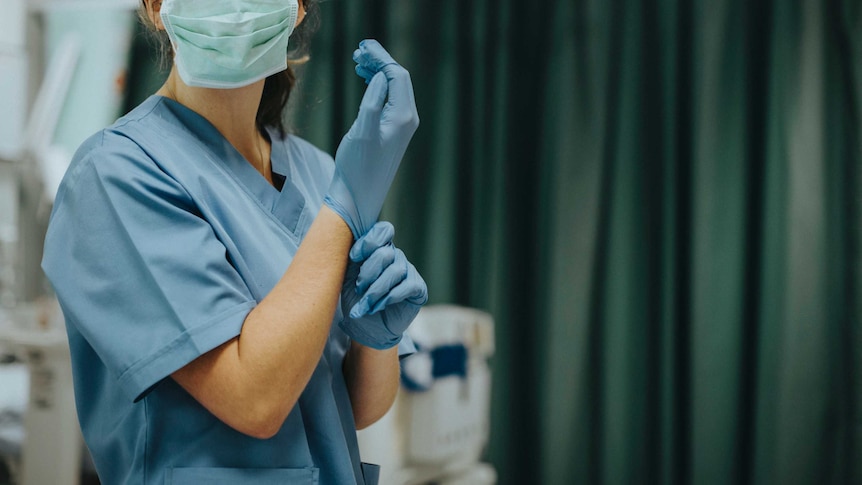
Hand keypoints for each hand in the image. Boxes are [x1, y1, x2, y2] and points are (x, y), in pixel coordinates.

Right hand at [324, 40, 419, 238]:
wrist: (358, 196)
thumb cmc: (357, 167)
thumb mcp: (362, 131)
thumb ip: (373, 101)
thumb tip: (380, 77)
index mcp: (403, 117)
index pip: (397, 75)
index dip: (381, 57)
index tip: (362, 47)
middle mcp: (407, 119)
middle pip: (398, 78)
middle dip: (380, 61)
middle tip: (357, 52)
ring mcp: (402, 126)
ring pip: (394, 88)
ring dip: (378, 72)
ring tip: (358, 62)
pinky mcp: (393, 132)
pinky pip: (389, 99)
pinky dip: (377, 86)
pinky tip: (365, 80)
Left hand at [340, 221, 427, 349]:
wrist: (366, 328)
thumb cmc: (356, 300)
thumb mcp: (348, 276)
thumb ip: (352, 258)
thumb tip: (349, 242)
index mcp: (379, 249)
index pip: (383, 230)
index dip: (368, 241)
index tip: (353, 257)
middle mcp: (396, 256)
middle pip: (385, 252)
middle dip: (368, 272)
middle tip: (359, 289)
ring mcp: (408, 271)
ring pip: (395, 271)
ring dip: (376, 290)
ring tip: (365, 304)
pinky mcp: (418, 288)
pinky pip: (407, 285)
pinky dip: (389, 297)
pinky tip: (378, 306)